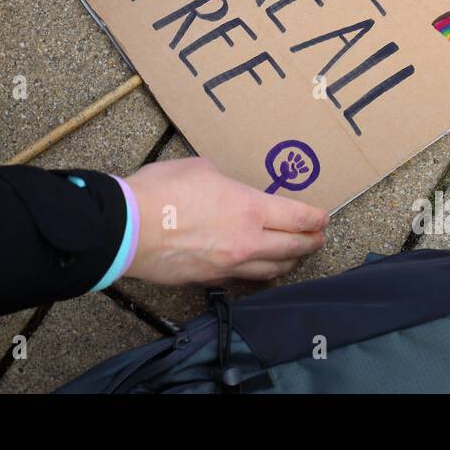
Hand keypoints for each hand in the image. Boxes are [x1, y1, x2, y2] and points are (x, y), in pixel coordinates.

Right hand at [124, 157, 328, 284]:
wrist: (126, 228)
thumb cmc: (160, 192)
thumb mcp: (201, 169)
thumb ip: (225, 182)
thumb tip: (228, 191)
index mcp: (250, 209)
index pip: (297, 218)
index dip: (315, 219)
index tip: (323, 217)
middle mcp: (246, 242)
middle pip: (292, 249)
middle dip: (310, 242)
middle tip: (317, 238)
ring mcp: (228, 266)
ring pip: (271, 270)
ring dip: (288, 262)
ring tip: (294, 256)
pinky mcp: (208, 280)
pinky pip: (241, 279)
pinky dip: (256, 272)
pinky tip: (254, 267)